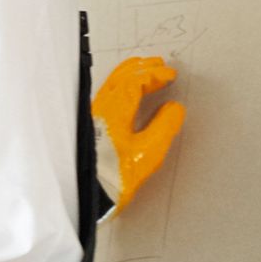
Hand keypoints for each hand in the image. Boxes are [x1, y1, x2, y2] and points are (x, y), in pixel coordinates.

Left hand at [93, 55, 185, 211]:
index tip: (170, 75)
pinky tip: (126, 95)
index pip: (135, 81)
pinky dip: (120, 87)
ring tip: (143, 72)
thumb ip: (164, 127)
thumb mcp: (148, 154)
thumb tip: (174, 109)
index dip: (154, 75)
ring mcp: (92, 117)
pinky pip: (106, 96)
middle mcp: (100, 108)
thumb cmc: (113, 178)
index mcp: (114, 110)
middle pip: (120, 78)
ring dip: (129, 75)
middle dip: (141, 68)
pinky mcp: (90, 127)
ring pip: (111, 85)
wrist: (86, 197)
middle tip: (158, 65)